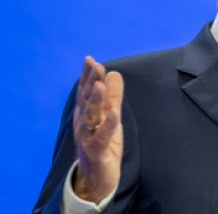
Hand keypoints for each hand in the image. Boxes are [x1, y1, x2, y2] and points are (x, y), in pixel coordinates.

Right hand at [72, 56, 123, 202]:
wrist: (97, 177)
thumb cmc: (103, 143)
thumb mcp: (110, 117)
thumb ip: (112, 97)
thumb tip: (114, 73)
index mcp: (86, 114)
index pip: (85, 92)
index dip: (87, 76)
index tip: (90, 60)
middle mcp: (83, 123)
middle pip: (86, 100)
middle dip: (90, 82)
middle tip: (95, 65)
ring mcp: (87, 137)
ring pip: (90, 116)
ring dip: (95, 100)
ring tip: (100, 85)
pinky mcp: (96, 151)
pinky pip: (101, 137)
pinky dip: (108, 125)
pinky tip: (114, 114)